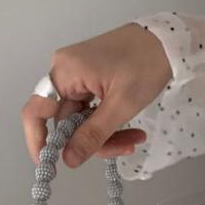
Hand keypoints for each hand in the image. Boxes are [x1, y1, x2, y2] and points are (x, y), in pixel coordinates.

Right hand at [20, 22, 172, 168]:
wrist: (169, 40)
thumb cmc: (146, 64)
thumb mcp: (121, 106)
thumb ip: (92, 135)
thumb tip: (68, 160)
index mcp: (65, 72)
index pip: (36, 112)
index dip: (38, 140)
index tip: (48, 164)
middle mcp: (65, 70)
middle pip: (66, 120)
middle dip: (93, 140)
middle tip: (124, 148)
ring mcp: (77, 73)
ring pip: (81, 118)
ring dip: (106, 134)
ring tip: (135, 138)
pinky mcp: (90, 76)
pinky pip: (91, 108)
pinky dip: (108, 121)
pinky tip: (130, 127)